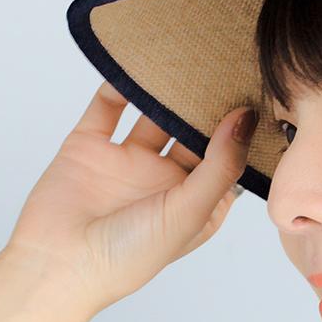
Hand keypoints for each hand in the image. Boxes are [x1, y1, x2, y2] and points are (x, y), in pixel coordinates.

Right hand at [2, 80, 258, 314]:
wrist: (58, 265)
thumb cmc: (132, 255)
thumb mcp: (192, 211)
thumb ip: (221, 165)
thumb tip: (245, 118)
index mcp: (198, 201)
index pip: (228, 157)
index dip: (243, 130)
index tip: (263, 94)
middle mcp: (166, 180)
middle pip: (194, 130)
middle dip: (209, 102)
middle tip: (230, 64)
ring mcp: (128, 162)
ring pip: (155, 114)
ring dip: (168, 90)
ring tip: (189, 56)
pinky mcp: (90, 147)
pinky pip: (108, 106)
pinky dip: (120, 84)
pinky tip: (138, 62)